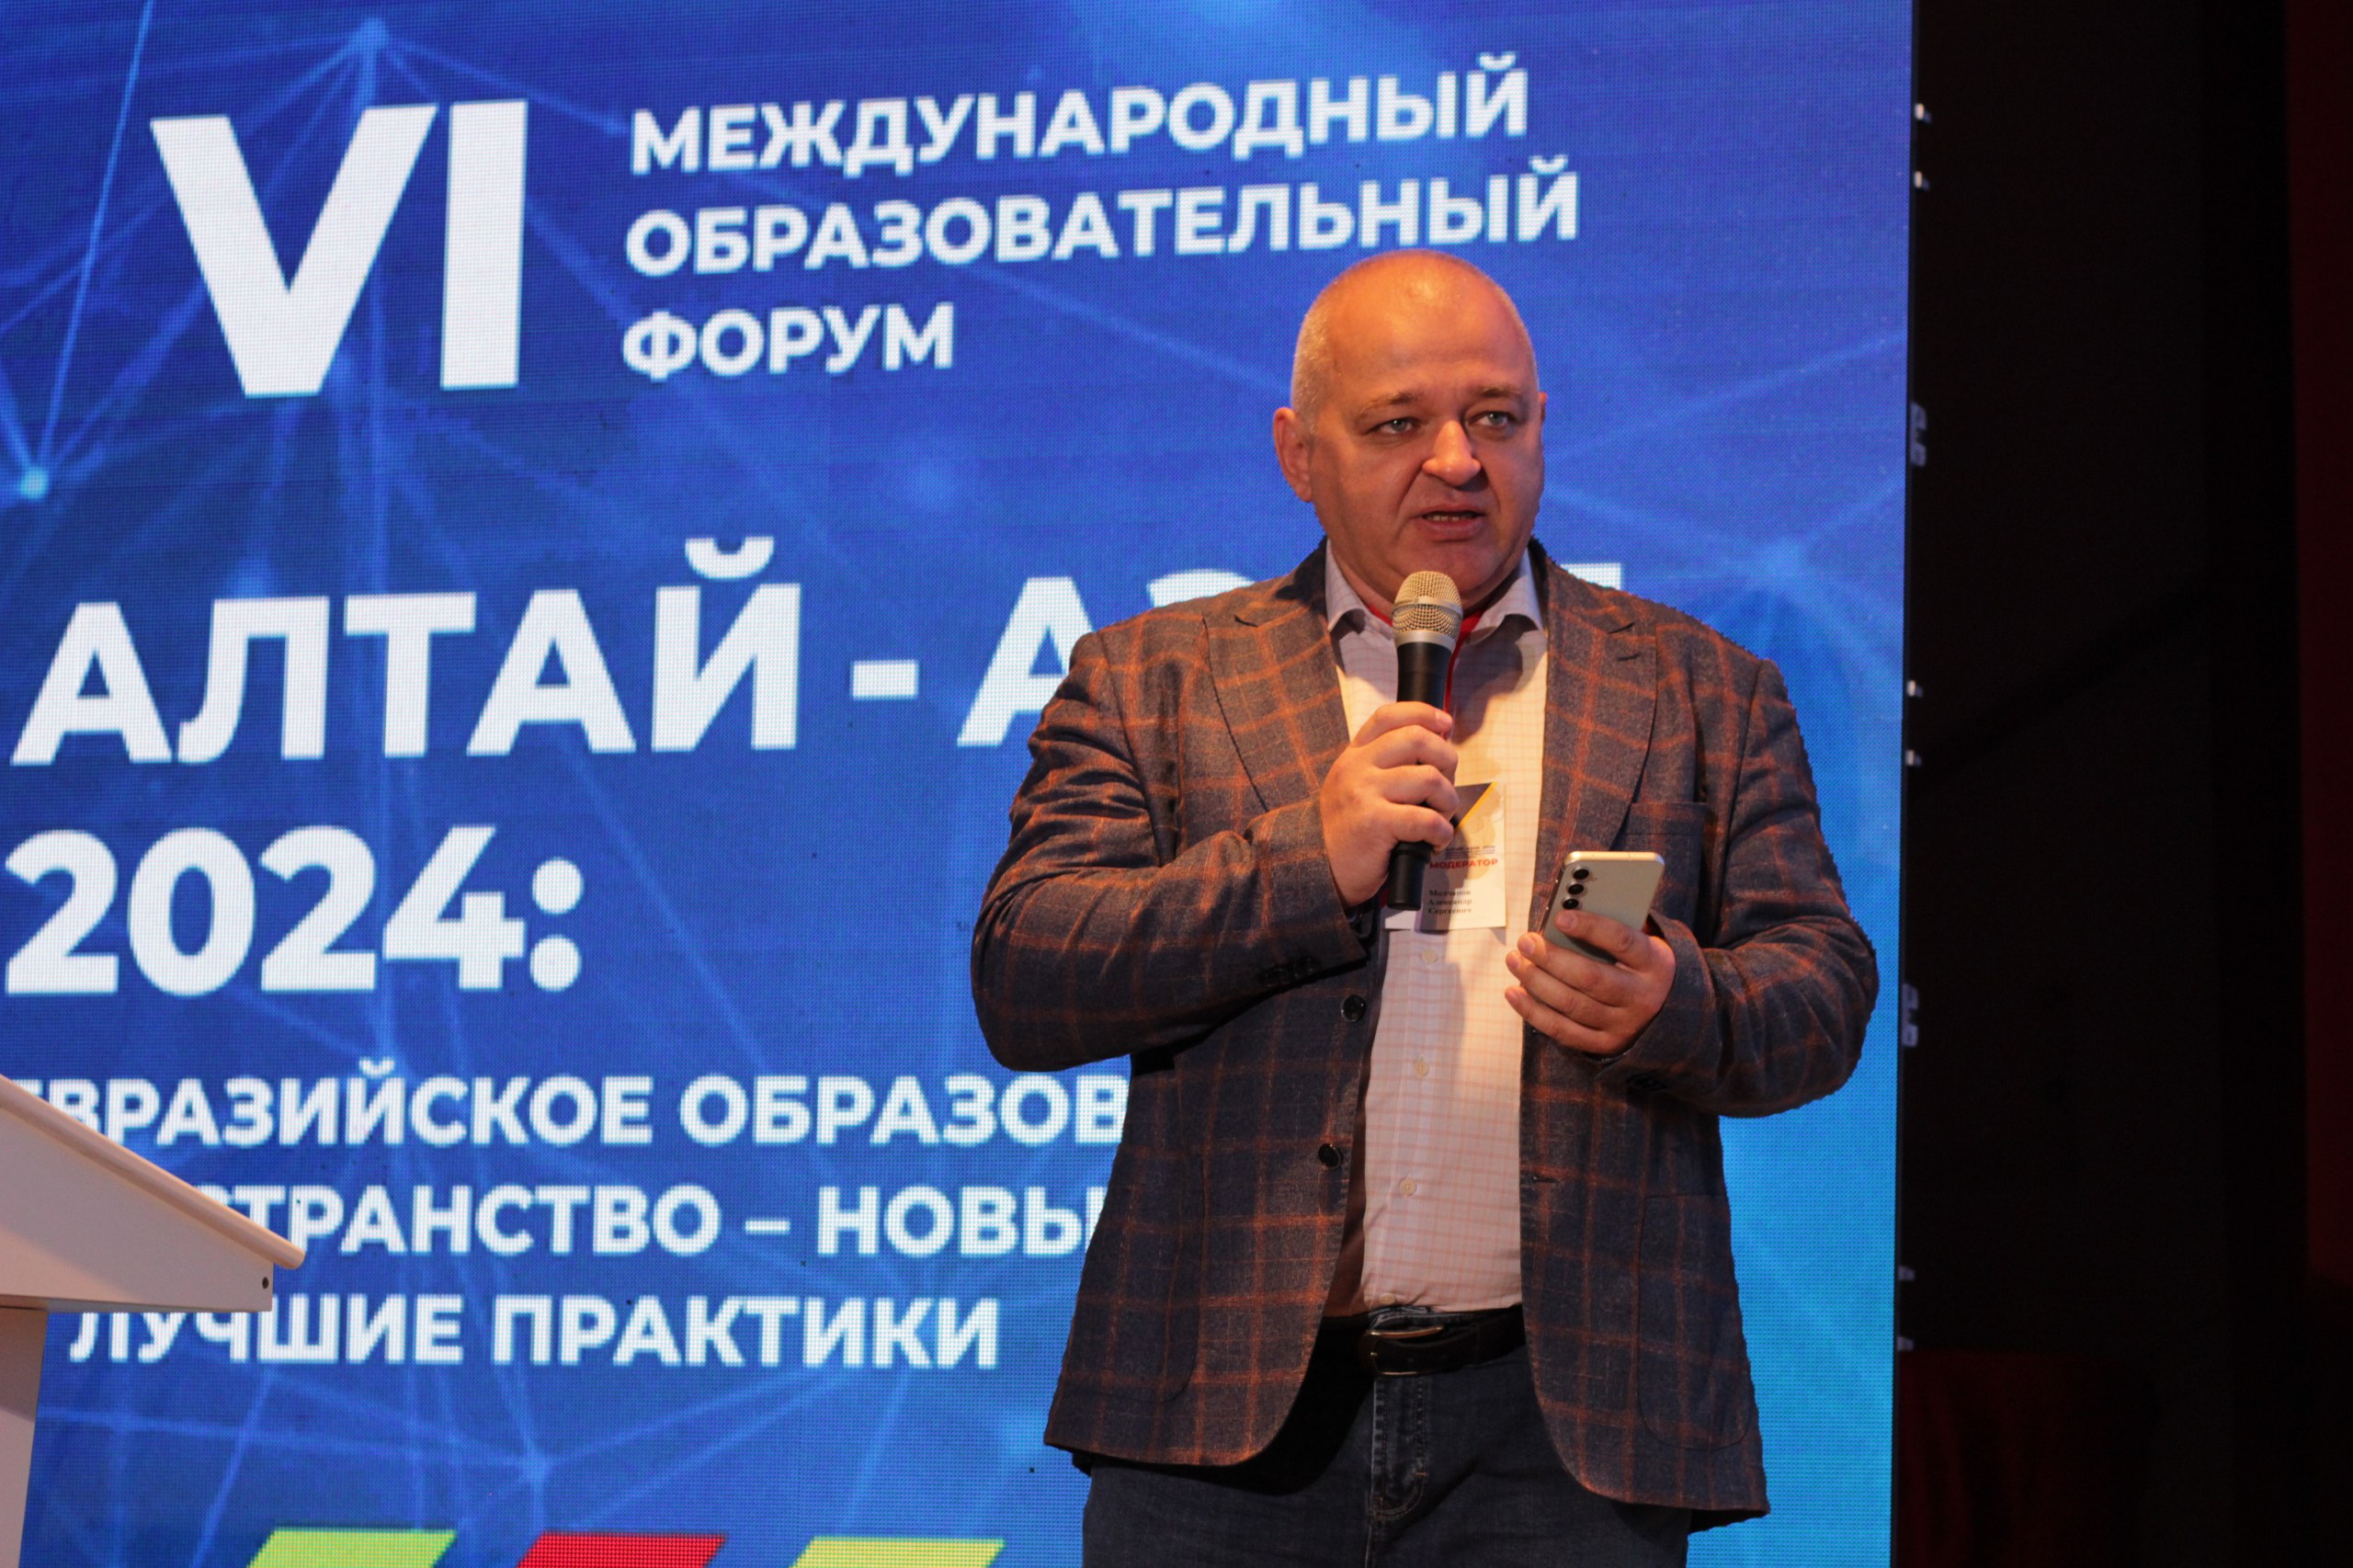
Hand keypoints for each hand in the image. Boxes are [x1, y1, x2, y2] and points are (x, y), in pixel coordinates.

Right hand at [1318, 703, 1460, 905]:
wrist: (1319, 869)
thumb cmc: (1350, 832)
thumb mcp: (1356, 787)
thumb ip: (1386, 766)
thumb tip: (1437, 748)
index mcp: (1354, 755)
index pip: (1389, 716)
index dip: (1423, 713)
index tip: (1445, 725)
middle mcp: (1357, 767)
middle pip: (1417, 739)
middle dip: (1447, 760)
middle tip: (1445, 786)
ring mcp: (1364, 793)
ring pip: (1430, 778)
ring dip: (1448, 801)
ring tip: (1441, 818)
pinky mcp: (1375, 822)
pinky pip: (1427, 818)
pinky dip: (1442, 831)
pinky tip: (1434, 841)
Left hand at [1504, 908, 1675, 1057]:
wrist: (1668, 1011)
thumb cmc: (1639, 965)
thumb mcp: (1640, 943)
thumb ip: (1610, 931)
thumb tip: (1561, 917)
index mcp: (1654, 963)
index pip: (1621, 941)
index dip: (1590, 927)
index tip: (1559, 917)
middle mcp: (1641, 997)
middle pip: (1590, 977)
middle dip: (1551, 958)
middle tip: (1525, 942)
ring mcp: (1624, 1025)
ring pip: (1572, 1004)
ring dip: (1536, 982)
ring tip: (1515, 961)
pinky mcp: (1606, 1045)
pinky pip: (1563, 1031)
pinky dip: (1533, 1012)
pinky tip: (1514, 993)